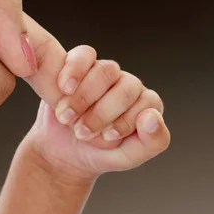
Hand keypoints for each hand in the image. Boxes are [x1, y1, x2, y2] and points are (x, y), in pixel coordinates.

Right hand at [24, 46, 170, 179]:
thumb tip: (152, 117)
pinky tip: (65, 89)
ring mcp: (104, 72)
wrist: (60, 151)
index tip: (107, 137)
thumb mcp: (128, 157)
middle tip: (81, 133)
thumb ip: (153, 142)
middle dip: (102, 114)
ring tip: (66, 118)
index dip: (127, 120)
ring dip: (84, 97)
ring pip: (106, 71)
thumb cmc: (98, 153)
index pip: (149, 102)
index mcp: (145, 105)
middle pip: (127, 86)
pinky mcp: (79, 64)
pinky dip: (74, 71)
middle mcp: (127, 85)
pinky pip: (84, 55)